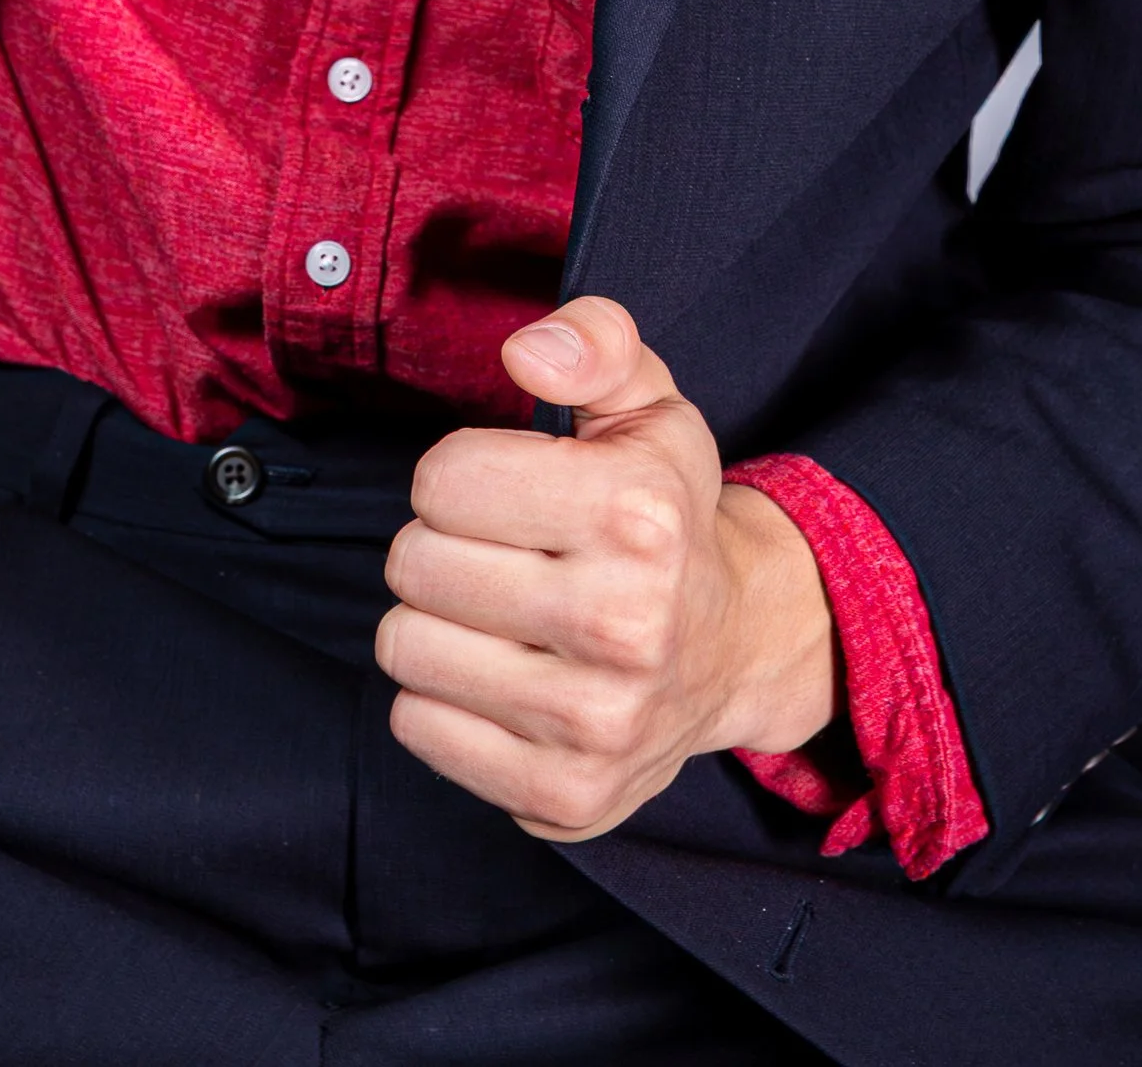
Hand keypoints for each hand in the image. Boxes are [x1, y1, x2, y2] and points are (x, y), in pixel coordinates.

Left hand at [375, 295, 836, 839]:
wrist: (737, 649)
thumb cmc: (668, 518)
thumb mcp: (650, 407)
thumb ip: (594, 345)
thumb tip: (528, 352)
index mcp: (638, 515)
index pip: (443, 480)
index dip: (464, 474)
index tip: (513, 491)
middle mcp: (624, 625)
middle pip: (413, 564)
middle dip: (443, 546)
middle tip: (504, 555)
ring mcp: (594, 724)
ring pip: (404, 648)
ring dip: (437, 622)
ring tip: (499, 615)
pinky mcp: (562, 796)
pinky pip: (418, 726)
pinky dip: (443, 699)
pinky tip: (505, 678)